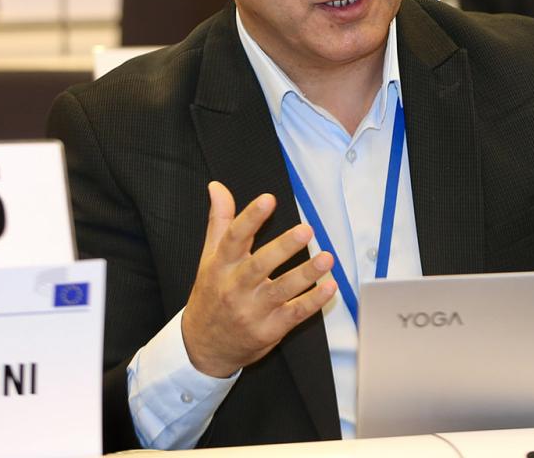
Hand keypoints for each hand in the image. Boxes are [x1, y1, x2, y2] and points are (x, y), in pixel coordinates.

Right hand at [181, 181, 336, 377]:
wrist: (204, 347)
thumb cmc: (211, 294)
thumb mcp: (209, 258)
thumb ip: (219, 221)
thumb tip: (217, 187)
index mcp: (220, 266)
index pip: (233, 238)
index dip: (250, 218)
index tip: (268, 199)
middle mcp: (235, 288)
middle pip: (259, 266)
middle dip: (283, 248)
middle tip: (306, 230)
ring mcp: (252, 311)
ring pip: (281, 290)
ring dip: (305, 274)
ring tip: (327, 258)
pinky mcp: (269, 330)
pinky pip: (294, 314)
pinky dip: (313, 302)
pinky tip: (329, 287)